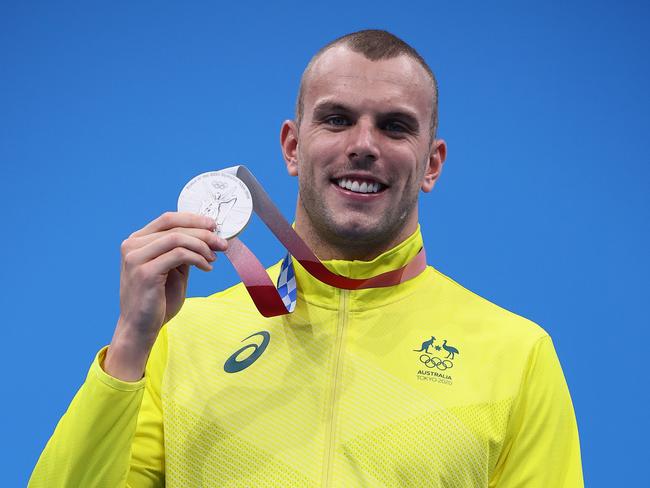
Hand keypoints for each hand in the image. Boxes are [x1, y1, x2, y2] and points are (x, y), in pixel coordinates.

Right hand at [104, 212, 227, 379]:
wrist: (140, 329)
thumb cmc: (158, 301)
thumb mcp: (172, 270)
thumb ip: (182, 251)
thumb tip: (208, 235)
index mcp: (136, 242)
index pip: (167, 219)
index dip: (193, 219)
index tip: (214, 225)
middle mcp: (132, 246)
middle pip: (174, 227)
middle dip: (203, 233)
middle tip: (222, 243)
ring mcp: (136, 258)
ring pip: (178, 238)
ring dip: (202, 246)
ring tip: (214, 258)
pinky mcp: (145, 272)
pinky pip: (179, 255)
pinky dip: (198, 258)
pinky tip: (207, 267)